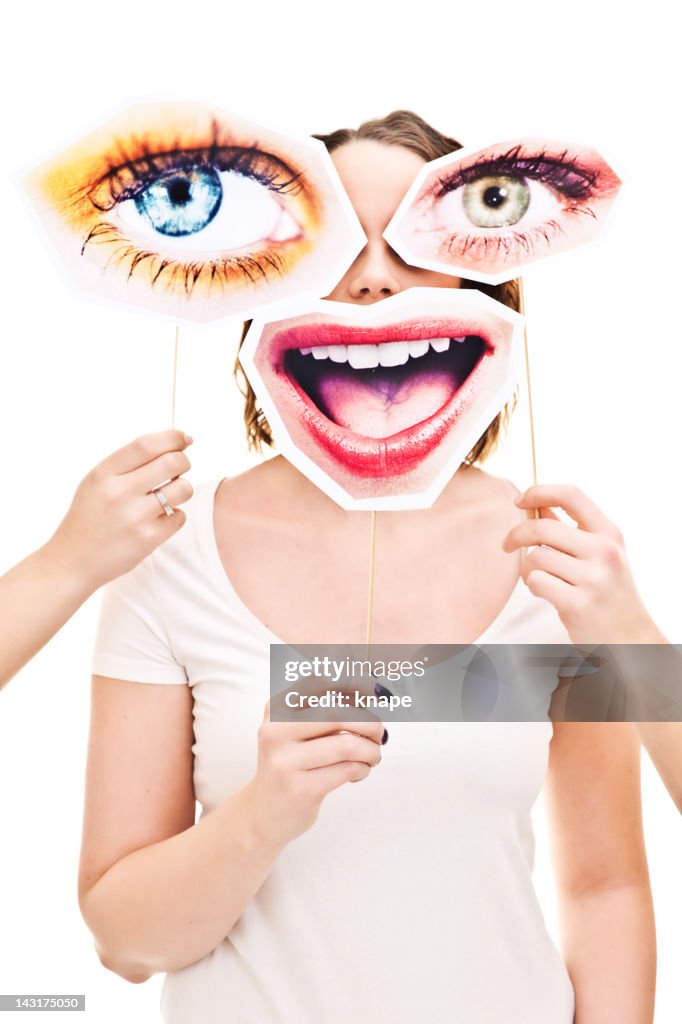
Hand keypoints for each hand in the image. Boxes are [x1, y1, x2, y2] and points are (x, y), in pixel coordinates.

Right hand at [46, 430, 193, 590]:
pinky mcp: (148, 539)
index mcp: (104, 474)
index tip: (185, 438)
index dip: (172, 438)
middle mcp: (118, 493)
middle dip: (183, 461)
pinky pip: (179, 516)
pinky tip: (157, 521)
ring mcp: (134, 517)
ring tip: (167, 496)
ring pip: (182, 489)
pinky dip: (174, 516)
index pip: (146, 444)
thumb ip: (128, 463)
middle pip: (172, 462)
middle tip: (179, 468)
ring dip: (182, 489)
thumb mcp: (96, 482)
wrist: (72, 561)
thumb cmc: (90, 517)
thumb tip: (175, 443)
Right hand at [244, 695, 384, 848]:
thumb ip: (328, 707)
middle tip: (378, 734)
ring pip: (348, 744)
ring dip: (371, 751)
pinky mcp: (301, 788)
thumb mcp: (297, 730)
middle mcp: (276, 731)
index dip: (352, 683)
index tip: (371, 691)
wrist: (264, 812)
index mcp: (276, 709)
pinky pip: (348, 769)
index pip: (318, 682)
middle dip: (370, 723)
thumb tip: (370, 689)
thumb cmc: (292, 764)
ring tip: (372, 757)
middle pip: (339, 714)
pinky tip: (358, 772)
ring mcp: (286, 761)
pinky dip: (363, 769)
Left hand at [502, 484, 661, 643]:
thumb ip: (572, 530)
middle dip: (516, 534)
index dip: (539, 491)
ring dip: (527, 568)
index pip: (571, 495)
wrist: (630, 637)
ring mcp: (593, 578)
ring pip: (535, 557)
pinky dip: (533, 585)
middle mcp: (604, 552)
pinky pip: (535, 581)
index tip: (519, 500)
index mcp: (609, 534)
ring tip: (540, 578)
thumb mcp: (601, 555)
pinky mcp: (578, 603)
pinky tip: (547, 592)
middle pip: (542, 527)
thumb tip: (539, 505)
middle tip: (507, 545)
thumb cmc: (609, 593)